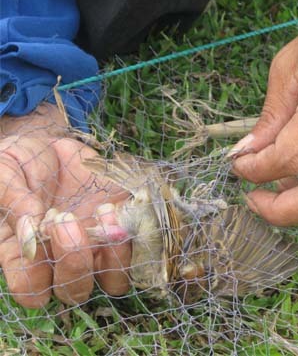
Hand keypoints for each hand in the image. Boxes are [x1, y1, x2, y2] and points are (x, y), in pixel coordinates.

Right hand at [0, 103, 130, 307]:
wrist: (56, 146)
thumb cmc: (22, 161)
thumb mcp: (7, 170)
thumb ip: (13, 200)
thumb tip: (29, 232)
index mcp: (26, 255)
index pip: (32, 291)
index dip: (36, 276)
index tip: (38, 236)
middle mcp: (64, 260)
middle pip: (75, 291)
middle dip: (74, 262)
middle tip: (66, 219)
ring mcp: (99, 248)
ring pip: (114, 281)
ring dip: (114, 256)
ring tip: (103, 210)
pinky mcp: (125, 231)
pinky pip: (142, 251)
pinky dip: (138, 235)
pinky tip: (122, 205)